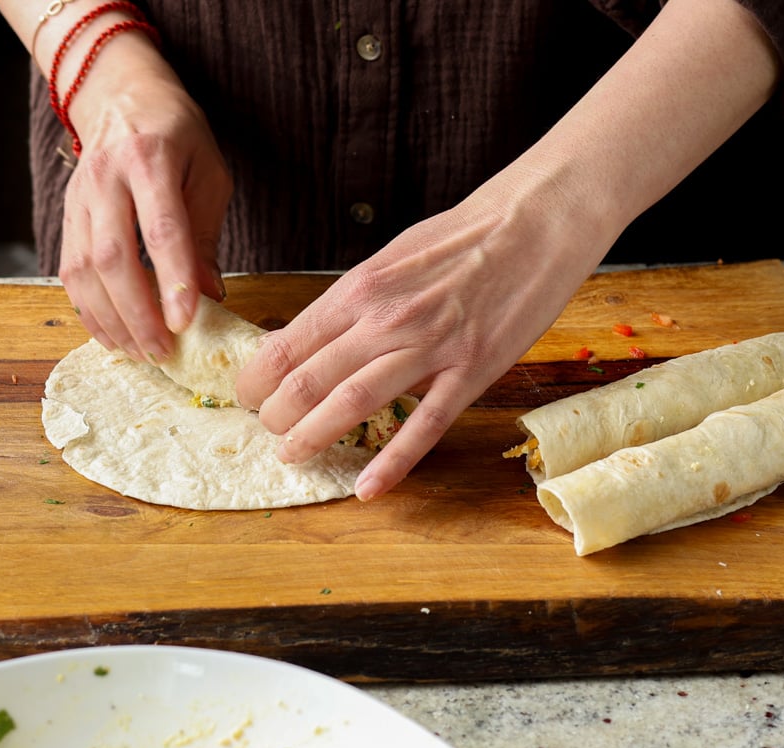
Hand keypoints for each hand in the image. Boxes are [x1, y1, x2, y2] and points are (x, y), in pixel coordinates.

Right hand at [59, 32, 231, 361]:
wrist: (122, 97)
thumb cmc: (178, 136)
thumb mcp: (209, 173)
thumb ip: (205, 234)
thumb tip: (206, 296)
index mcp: (150, 160)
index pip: (161, 229)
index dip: (172, 280)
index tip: (185, 323)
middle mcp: (107, 179)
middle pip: (114, 257)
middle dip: (138, 313)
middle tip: (162, 351)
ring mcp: (80, 199)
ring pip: (85, 270)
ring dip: (112, 320)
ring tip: (140, 353)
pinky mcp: (67, 218)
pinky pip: (70, 273)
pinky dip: (90, 311)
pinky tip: (112, 336)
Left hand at [235, 169, 604, 500]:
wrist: (535, 223)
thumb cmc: (462, 236)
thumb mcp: (391, 257)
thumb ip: (353, 301)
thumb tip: (310, 337)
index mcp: (360, 287)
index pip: (288, 344)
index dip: (257, 379)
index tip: (248, 396)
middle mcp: (385, 319)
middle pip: (310, 381)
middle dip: (276, 416)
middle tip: (268, 433)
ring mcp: (430, 348)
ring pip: (354, 404)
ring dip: (314, 437)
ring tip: (292, 457)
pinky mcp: (472, 372)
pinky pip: (426, 425)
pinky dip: (394, 462)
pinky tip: (368, 488)